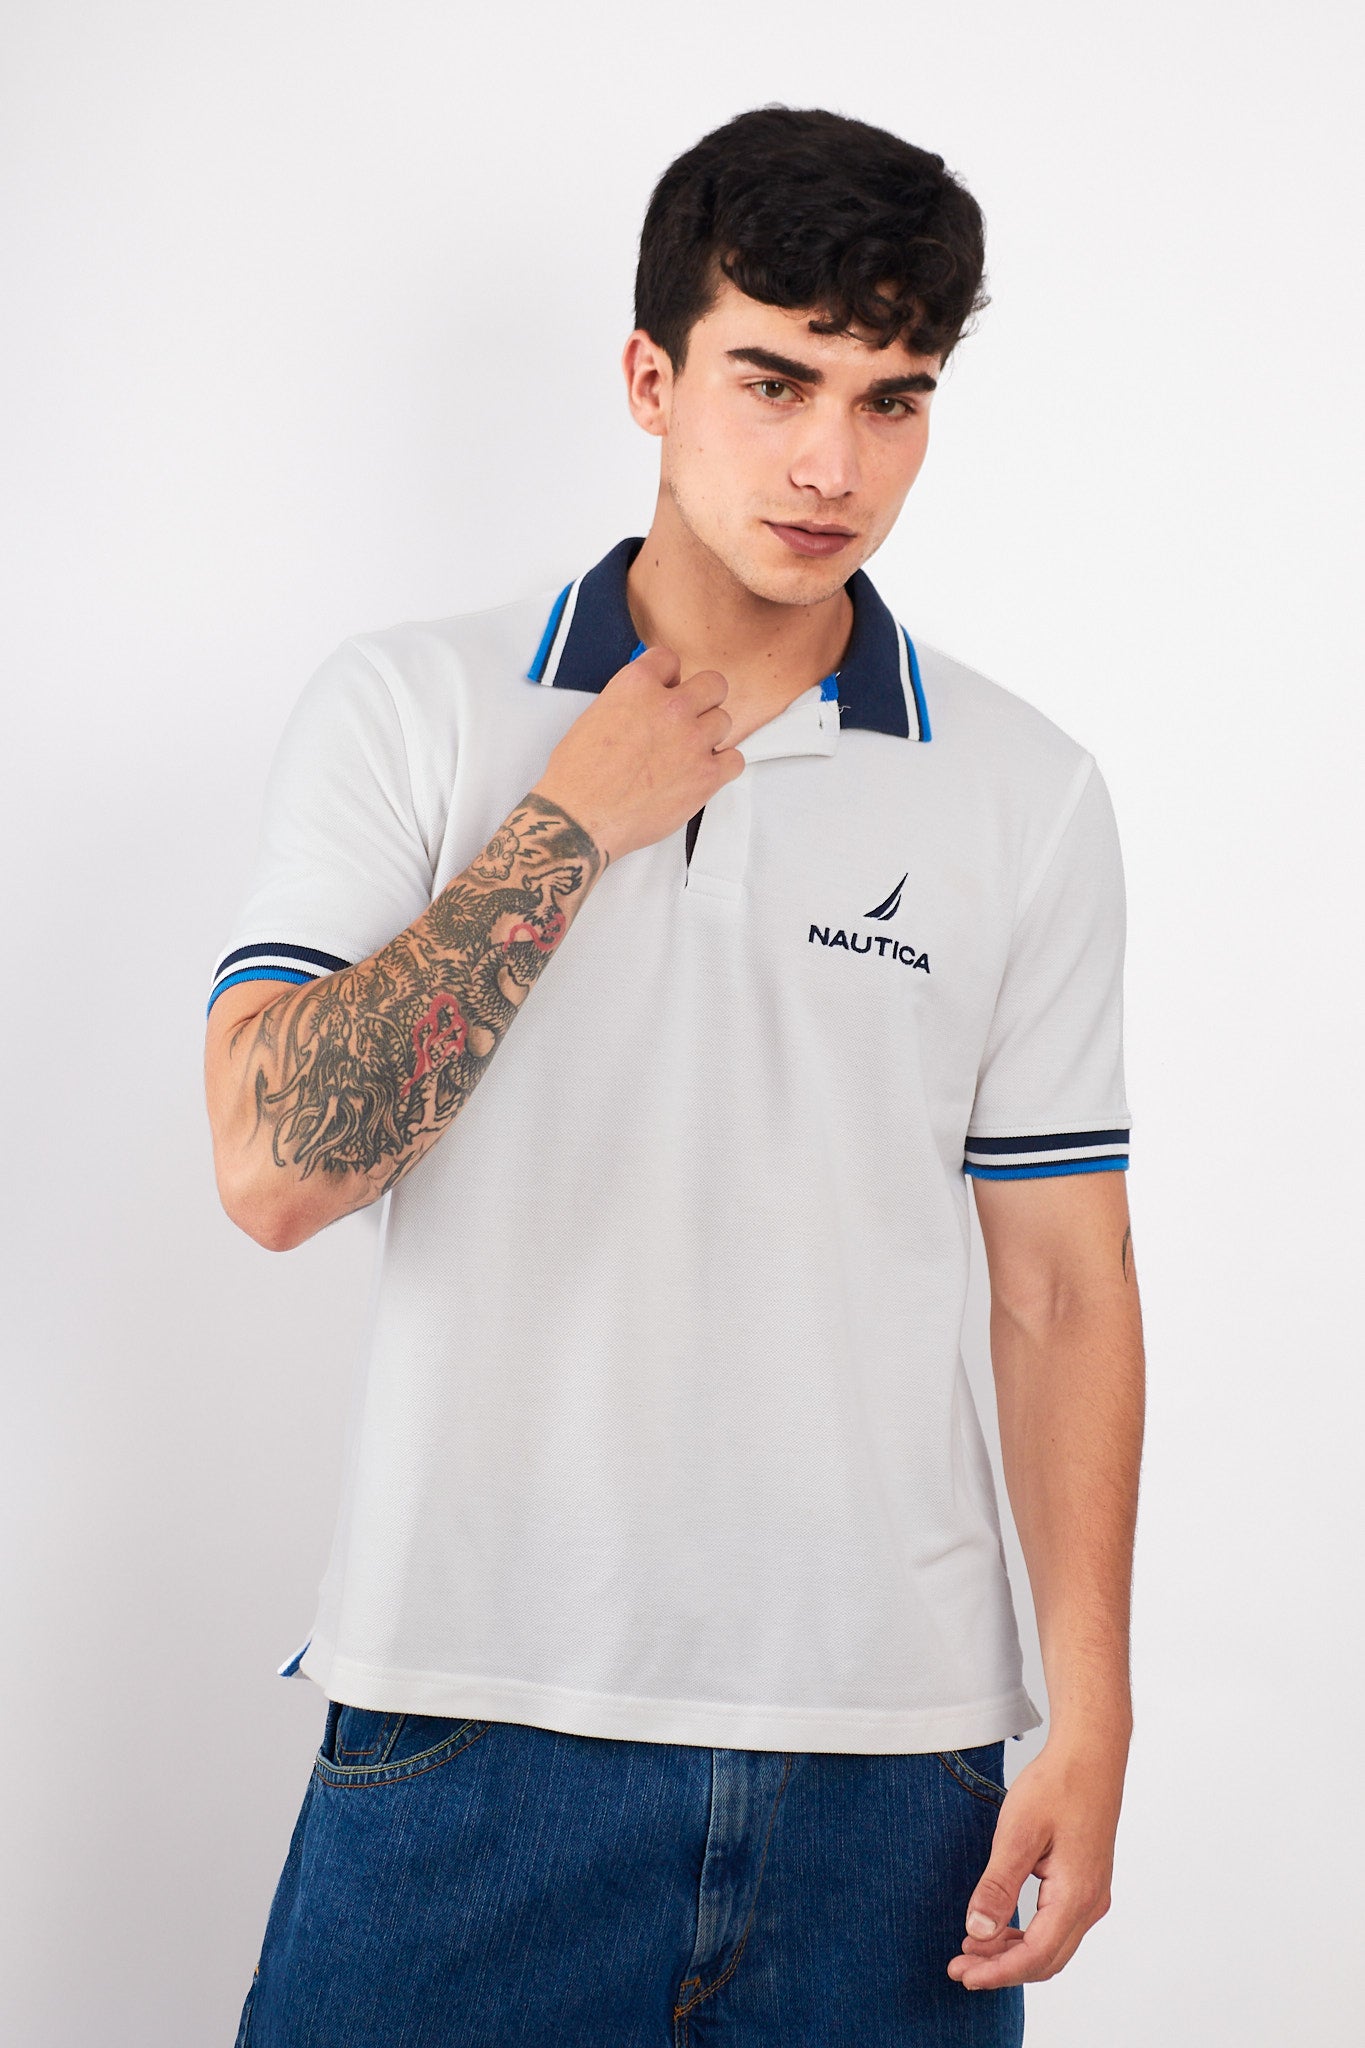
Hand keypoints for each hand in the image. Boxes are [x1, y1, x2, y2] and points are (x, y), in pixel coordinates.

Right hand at [530, 643, 744, 865]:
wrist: (582, 817)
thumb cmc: (578, 776)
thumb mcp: (596, 716)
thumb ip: (629, 702)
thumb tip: (646, 706)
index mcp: (637, 685)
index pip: (670, 659)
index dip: (669, 677)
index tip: (667, 691)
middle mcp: (670, 707)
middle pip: (713, 684)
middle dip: (703, 699)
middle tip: (690, 718)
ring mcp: (692, 740)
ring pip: (725, 721)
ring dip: (709, 735)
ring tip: (688, 753)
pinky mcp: (706, 775)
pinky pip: (735, 760)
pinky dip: (723, 767)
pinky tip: (702, 773)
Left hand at [946, 1732, 1127, 1990]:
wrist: (1090, 1755)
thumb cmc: (1057, 1786)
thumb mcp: (1018, 1833)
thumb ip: (998, 1886)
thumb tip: (978, 1932)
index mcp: (1076, 1895)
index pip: (1035, 1955)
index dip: (997, 1971)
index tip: (963, 1974)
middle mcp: (1090, 1903)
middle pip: (1046, 1959)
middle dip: (1001, 1969)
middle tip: (959, 1967)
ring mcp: (1092, 1895)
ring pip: (1052, 1946)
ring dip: (1013, 1954)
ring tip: (972, 1949)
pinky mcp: (1086, 1884)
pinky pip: (1057, 1927)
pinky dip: (1027, 1936)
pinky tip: (999, 1929)